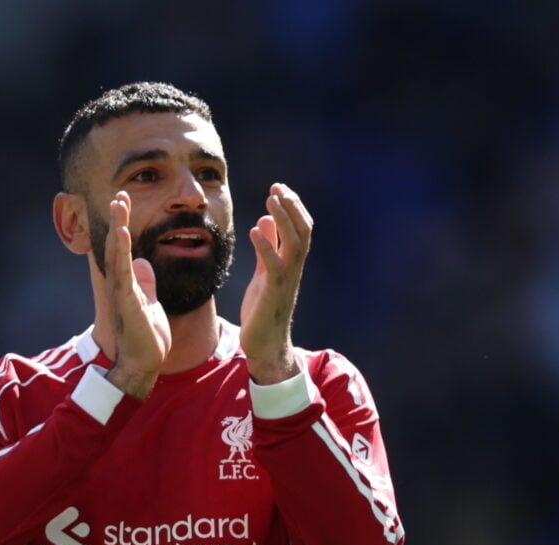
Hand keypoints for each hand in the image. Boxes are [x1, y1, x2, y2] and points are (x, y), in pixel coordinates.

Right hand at [104, 190, 169, 397]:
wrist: (143, 364)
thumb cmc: (147, 338)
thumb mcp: (150, 303)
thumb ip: (146, 283)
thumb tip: (143, 262)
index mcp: (126, 283)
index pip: (123, 248)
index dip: (123, 224)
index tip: (124, 202)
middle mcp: (119, 284)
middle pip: (116, 245)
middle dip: (117, 219)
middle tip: (119, 194)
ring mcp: (121, 292)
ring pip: (116, 254)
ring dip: (117, 227)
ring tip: (118, 204)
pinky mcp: (127, 301)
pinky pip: (122, 272)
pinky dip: (121, 251)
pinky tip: (121, 233)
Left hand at [239, 182, 311, 383]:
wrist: (264, 344)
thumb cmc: (264, 308)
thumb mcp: (264, 273)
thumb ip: (267, 248)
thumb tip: (266, 219)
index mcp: (291, 263)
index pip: (300, 228)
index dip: (293, 207)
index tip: (279, 187)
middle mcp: (293, 269)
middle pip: (302, 231)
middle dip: (292, 207)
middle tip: (277, 187)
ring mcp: (286, 280)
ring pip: (294, 244)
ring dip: (284, 219)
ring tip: (270, 199)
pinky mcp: (273, 293)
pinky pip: (275, 265)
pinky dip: (266, 246)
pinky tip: (255, 229)